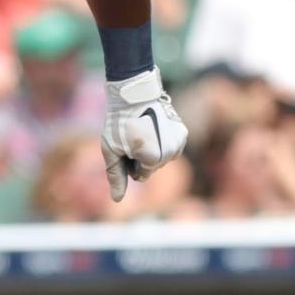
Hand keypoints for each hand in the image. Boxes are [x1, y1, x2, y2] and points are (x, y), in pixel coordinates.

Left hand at [101, 66, 188, 201]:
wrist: (134, 94)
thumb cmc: (118, 123)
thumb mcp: (111, 151)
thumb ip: (115, 176)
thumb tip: (117, 200)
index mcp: (151, 159)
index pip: (140, 176)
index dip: (129, 163)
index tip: (125, 146)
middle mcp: (169, 153)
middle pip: (153, 169)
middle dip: (141, 159)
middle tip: (133, 138)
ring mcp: (179, 142)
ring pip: (163, 159)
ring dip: (153, 151)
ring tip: (143, 132)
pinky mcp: (183, 132)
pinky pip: (171, 148)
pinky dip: (162, 143)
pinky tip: (154, 129)